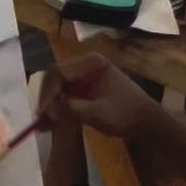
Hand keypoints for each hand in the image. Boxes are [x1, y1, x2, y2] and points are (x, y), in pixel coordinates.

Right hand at [41, 51, 156, 141]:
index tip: (42, 112)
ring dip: (50, 104)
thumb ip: (72, 109)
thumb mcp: (98, 113)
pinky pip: (66, 95)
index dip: (48, 93)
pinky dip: (58, 107)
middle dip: (47, 98)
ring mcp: (86, 76)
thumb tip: (48, 110)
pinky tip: (51, 121)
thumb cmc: (126, 114)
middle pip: (56, 78)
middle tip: (39, 119)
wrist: (147, 122)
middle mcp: (86, 64)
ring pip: (59, 87)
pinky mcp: (86, 88)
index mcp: (92, 62)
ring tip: (42, 123)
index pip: (60, 73)